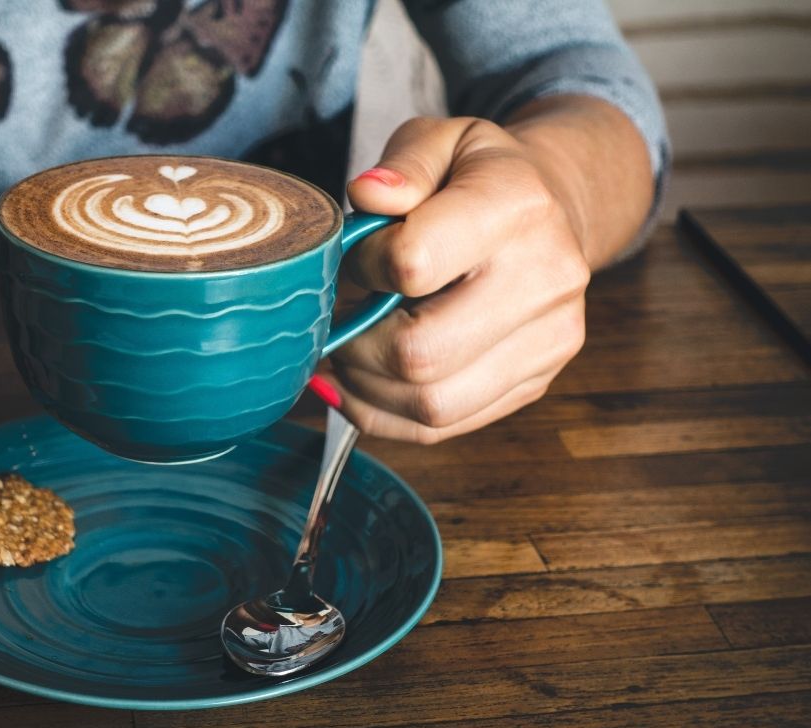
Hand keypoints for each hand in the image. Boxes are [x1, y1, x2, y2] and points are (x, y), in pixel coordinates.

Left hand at [331, 98, 651, 442]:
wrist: (550, 212)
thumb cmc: (479, 177)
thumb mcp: (442, 139)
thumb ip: (402, 163)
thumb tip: (368, 196)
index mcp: (518, 206)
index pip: (411, 265)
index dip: (361, 267)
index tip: (356, 257)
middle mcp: (547, 278)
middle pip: (419, 353)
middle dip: (355, 345)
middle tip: (336, 320)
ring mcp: (548, 340)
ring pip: (430, 404)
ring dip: (365, 388)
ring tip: (346, 352)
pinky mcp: (534, 382)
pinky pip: (442, 427)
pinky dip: (385, 415)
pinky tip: (361, 383)